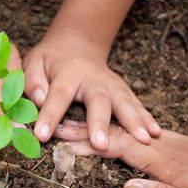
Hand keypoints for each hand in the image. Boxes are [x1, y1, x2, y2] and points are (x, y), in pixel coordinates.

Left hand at [23, 29, 159, 149]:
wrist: (76, 43)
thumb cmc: (50, 60)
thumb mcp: (34, 63)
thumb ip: (33, 81)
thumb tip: (39, 99)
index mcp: (67, 73)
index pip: (58, 96)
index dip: (50, 116)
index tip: (42, 136)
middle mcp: (93, 79)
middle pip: (98, 101)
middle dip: (100, 123)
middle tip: (101, 144)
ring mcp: (111, 84)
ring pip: (124, 102)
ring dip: (134, 121)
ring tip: (144, 139)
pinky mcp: (122, 90)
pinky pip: (136, 104)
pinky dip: (146, 118)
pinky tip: (155, 132)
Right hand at [56, 122, 187, 187]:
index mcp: (165, 163)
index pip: (119, 148)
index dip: (90, 143)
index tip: (63, 140)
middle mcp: (166, 146)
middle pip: (118, 134)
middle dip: (86, 129)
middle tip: (57, 126)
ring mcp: (175, 142)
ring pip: (129, 131)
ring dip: (100, 128)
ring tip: (73, 126)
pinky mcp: (181, 144)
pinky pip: (143, 134)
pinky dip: (121, 131)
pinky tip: (111, 133)